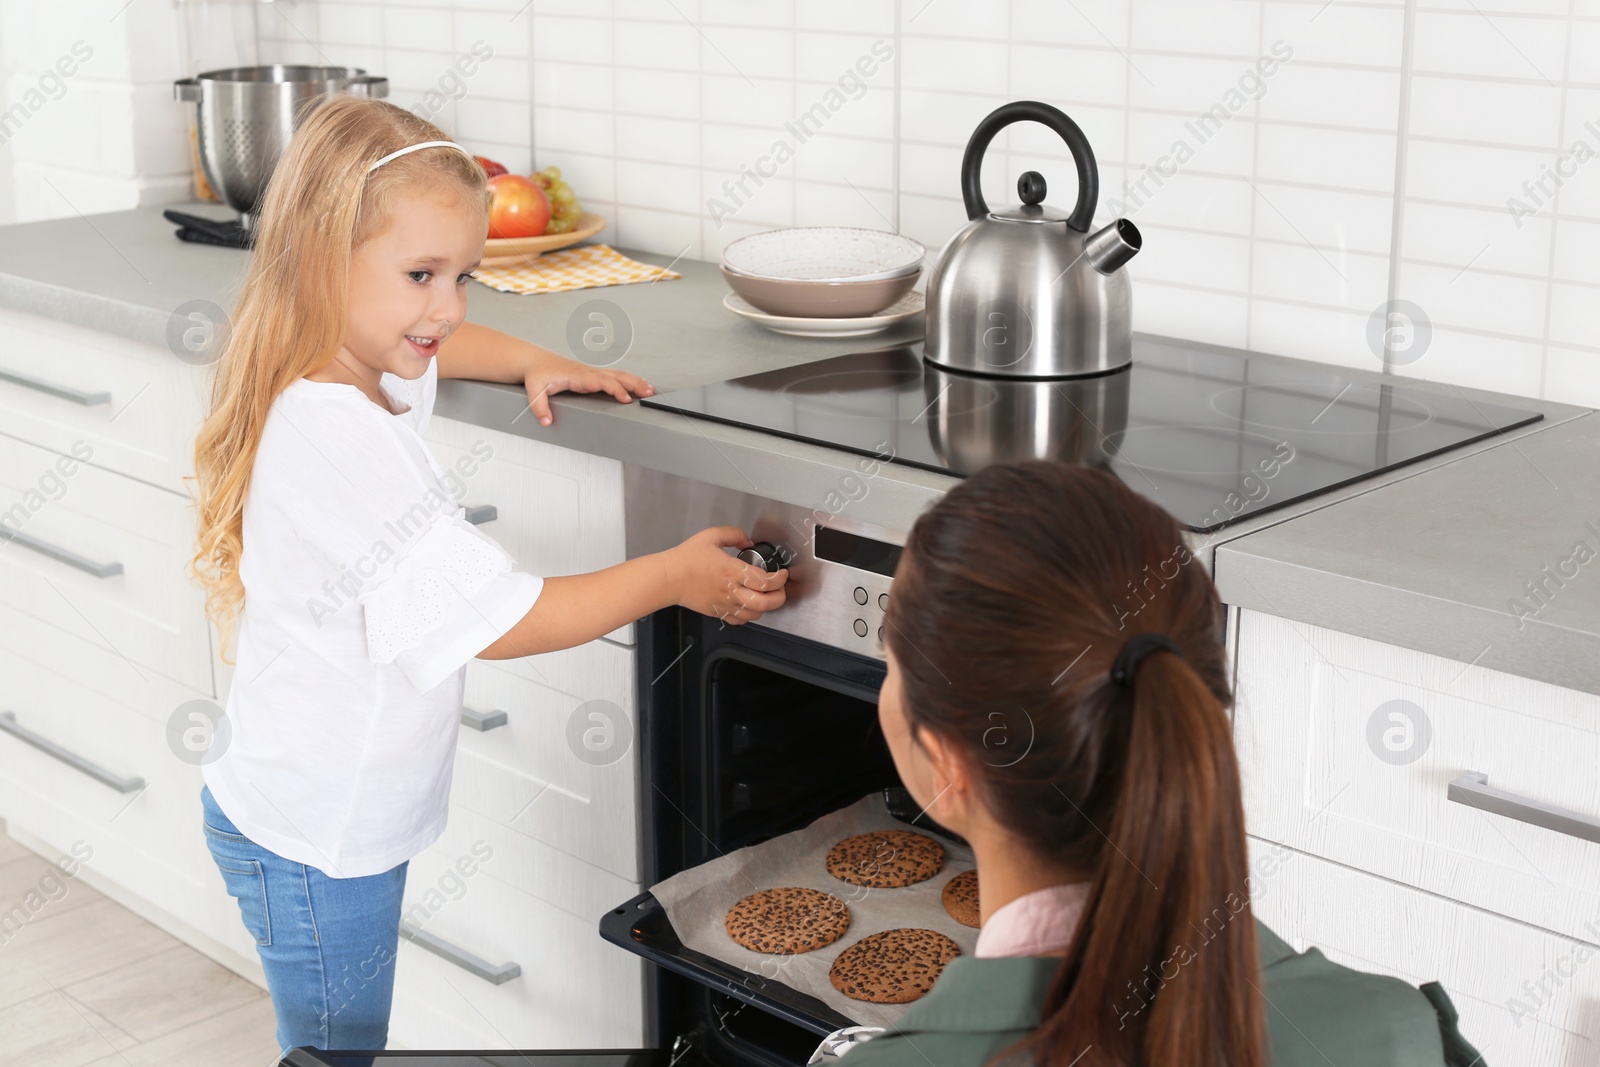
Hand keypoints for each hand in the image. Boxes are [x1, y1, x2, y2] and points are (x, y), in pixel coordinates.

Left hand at [523, 352, 654, 425]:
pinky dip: (629, 380)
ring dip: (635, 381)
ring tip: (651, 390)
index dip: (615, 389)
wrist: (535, 361)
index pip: (601, 381)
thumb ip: (540, 407)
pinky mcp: (593, 375)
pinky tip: (638, 385)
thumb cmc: (537, 374)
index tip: (626, 399)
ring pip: (618, 375)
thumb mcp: (534, 391)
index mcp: (578, 376)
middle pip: (616, 376)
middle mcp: (588, 373)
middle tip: (649, 393)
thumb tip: (547, 421)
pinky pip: (614, 376)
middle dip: (633, 384)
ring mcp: (592, 373)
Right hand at [665, 527, 787, 624]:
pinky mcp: (718, 612)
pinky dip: (749, 615)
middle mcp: (731, 590)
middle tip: (780, 588)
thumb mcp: (711, 536)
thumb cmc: (686, 558)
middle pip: (765, 603)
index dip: (780, 579)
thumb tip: (747, 541)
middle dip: (780, 597)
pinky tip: (749, 605)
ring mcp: (725, 604)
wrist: (669, 578)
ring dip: (766, 606)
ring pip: (755, 614)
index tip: (781, 573)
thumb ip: (734, 535)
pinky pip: (740, 620)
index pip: (765, 581)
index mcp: (732, 571)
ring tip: (766, 596)